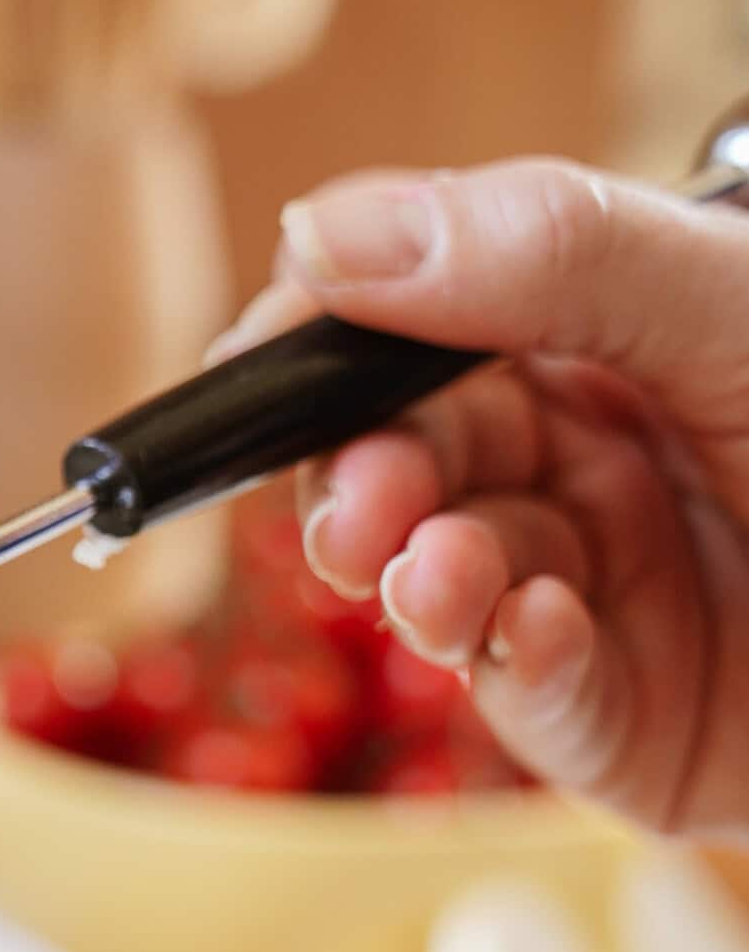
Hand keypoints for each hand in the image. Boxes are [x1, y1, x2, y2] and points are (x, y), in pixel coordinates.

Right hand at [212, 161, 748, 833]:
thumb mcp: (734, 301)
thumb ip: (544, 254)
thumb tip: (330, 227)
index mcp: (592, 343)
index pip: (407, 334)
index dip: (316, 349)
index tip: (251, 365)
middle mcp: (581, 465)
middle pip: (406, 468)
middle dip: (363, 485)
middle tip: (361, 510)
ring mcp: (596, 596)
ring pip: (448, 590)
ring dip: (423, 581)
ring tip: (438, 576)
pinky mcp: (627, 724)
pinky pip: (534, 698)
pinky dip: (513, 662)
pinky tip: (534, 625)